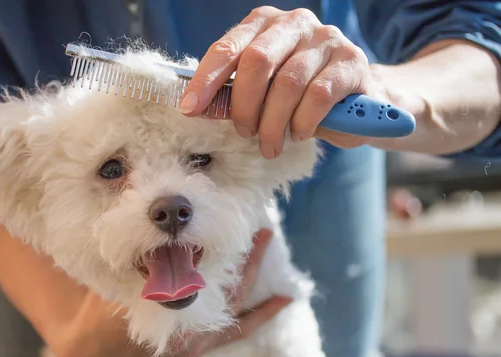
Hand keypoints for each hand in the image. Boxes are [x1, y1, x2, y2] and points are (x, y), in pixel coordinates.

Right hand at [7, 226, 288, 356]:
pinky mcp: (206, 343)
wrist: (103, 346)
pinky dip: (263, 312)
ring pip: (235, 305)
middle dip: (241, 258)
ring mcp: (199, 341)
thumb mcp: (116, 281)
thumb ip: (138, 260)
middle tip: (256, 229)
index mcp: (162, 314)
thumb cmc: (106, 308)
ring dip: (251, 272)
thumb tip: (153, 217)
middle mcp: (185, 332)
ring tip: (264, 241)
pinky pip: (241, 328)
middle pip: (222, 290)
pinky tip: (285, 298)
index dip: (208, 252)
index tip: (218, 224)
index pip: (193, 281)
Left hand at [179, 6, 385, 156]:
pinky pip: (318, 96)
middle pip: (257, 60)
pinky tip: (299, 133)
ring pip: (288, 83)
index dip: (206, 79)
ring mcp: (326, 39)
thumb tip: (196, 107)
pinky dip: (302, 122)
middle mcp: (295, 23)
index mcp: (264, 24)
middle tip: (245, 133)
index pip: (228, 47)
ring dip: (273, 123)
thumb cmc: (300, 95)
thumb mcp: (264, 91)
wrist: (355, 100)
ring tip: (270, 145)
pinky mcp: (352, 62)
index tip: (189, 108)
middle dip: (245, 106)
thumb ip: (235, 92)